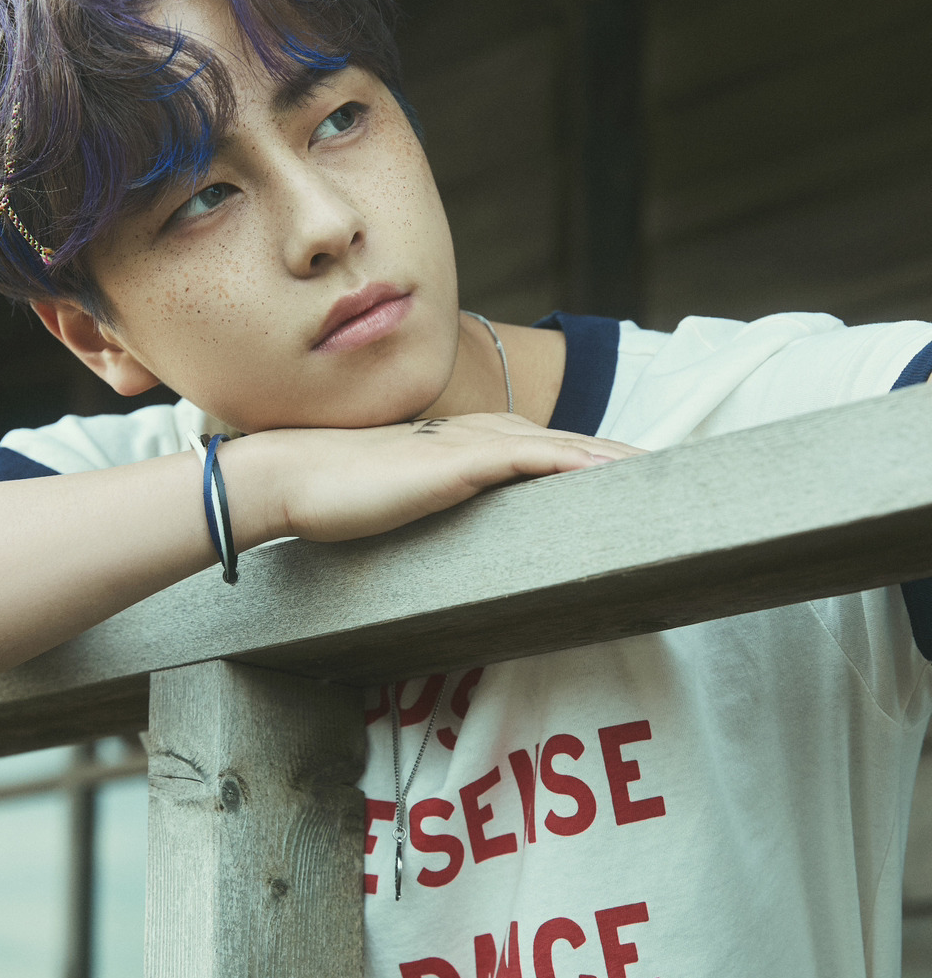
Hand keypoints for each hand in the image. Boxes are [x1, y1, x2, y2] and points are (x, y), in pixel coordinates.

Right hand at [234, 413, 642, 544]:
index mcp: (476, 443)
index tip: (644, 483)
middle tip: (681, 477)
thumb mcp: (412, 503)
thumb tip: (471, 542)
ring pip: (565, 447)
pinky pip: (534, 459)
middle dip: (627, 459)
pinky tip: (613, 476)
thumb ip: (446, 509)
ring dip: (617, 460)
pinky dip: (577, 464)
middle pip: (575, 444)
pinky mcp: (460, 461)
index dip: (602, 462)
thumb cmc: (344, 496)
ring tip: (668, 477)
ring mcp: (473, 444)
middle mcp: (484, 435)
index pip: (556, 451)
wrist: (296, 477)